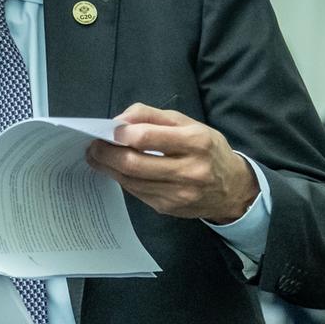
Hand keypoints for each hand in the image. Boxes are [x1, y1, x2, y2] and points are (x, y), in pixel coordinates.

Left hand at [85, 103, 258, 223]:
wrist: (232, 189)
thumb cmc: (207, 149)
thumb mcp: (188, 123)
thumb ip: (152, 115)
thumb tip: (120, 120)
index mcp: (196, 142)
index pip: (147, 138)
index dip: (121, 134)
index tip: (107, 130)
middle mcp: (189, 170)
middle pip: (133, 163)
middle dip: (106, 153)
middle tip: (93, 145)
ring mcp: (178, 193)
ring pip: (130, 180)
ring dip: (108, 167)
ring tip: (97, 156)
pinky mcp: (167, 208)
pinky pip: (135, 192)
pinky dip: (122, 179)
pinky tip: (115, 170)